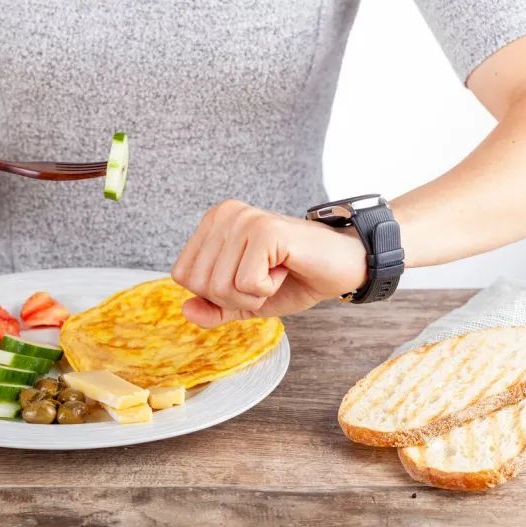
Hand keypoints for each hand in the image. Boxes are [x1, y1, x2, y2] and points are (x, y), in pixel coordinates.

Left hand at [171, 200, 367, 327]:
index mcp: (212, 223)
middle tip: (265, 277)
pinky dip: (267, 289)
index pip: (183, 276)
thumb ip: (214, 308)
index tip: (248, 278)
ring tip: (275, 272)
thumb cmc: (294, 278)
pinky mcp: (265, 231)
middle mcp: (224, 215)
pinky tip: (285, 268)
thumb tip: (186, 311)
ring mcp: (244, 219)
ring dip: (253, 294)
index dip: (215, 294)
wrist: (342, 265)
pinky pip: (246, 284)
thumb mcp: (246, 300)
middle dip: (234, 297)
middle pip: (199, 284)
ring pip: (220, 287)